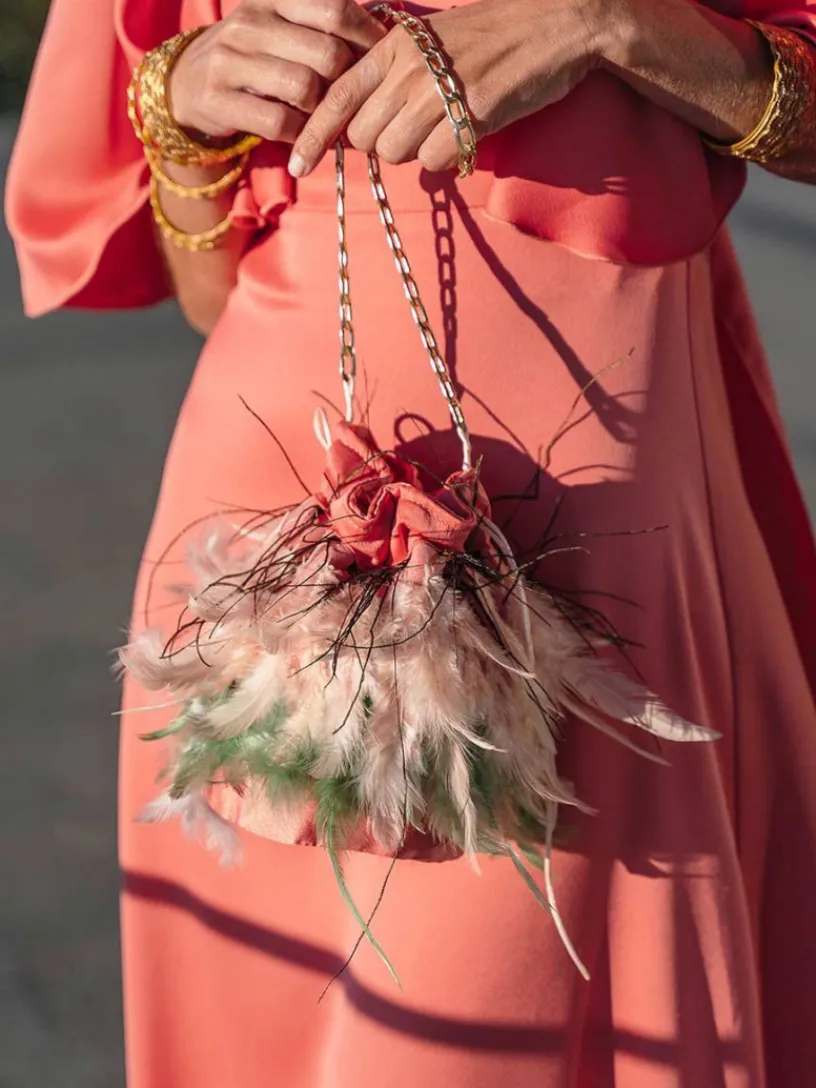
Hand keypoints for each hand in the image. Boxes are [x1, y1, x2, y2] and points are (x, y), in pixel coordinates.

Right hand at [169, 0, 386, 145]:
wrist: (187, 83)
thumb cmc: (253, 57)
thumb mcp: (281, 27)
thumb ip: (322, 25)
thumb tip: (386, 33)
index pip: (334, 9)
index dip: (365, 36)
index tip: (379, 58)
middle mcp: (249, 22)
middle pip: (327, 53)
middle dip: (346, 81)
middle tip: (349, 97)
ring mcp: (230, 60)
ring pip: (304, 88)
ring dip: (322, 110)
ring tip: (322, 116)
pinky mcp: (219, 99)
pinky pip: (279, 121)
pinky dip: (298, 132)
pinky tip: (300, 132)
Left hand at [288, 0, 608, 175]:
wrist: (554, 23)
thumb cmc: (491, 35)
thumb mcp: (430, 40)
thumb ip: (392, 74)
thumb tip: (363, 119)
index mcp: (393, 48)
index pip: (335, 98)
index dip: (311, 136)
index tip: (296, 165)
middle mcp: (407, 70)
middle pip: (363, 137)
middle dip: (379, 143)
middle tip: (413, 127)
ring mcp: (437, 94)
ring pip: (395, 152)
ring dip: (414, 151)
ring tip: (443, 124)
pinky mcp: (469, 118)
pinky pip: (434, 161)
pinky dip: (446, 157)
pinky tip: (465, 131)